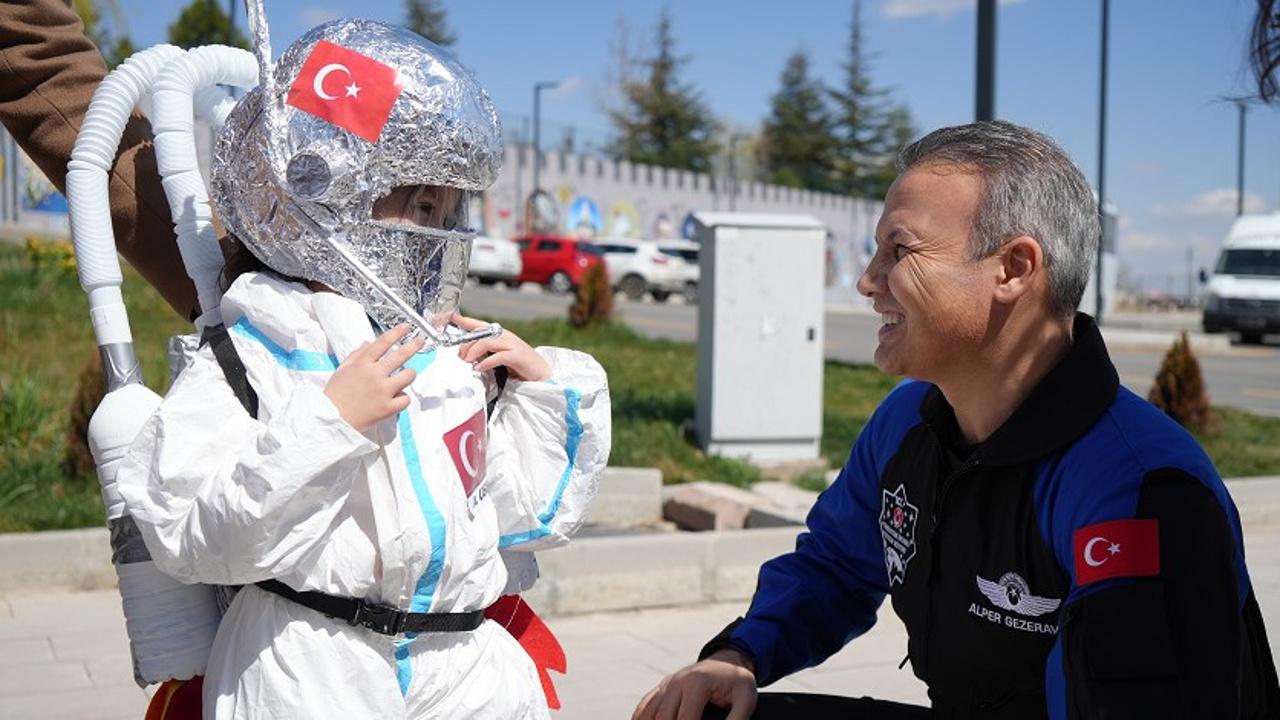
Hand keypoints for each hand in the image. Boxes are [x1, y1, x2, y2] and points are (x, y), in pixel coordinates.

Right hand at [323, 323, 424, 431]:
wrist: (332, 418)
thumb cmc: (335, 394)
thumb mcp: (342, 370)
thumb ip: (357, 355)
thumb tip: (367, 343)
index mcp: (362, 364)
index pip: (383, 342)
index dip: (397, 332)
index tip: (407, 327)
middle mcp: (375, 375)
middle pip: (401, 355)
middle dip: (413, 345)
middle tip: (420, 341)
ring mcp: (383, 391)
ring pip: (409, 376)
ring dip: (408, 375)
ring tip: (404, 377)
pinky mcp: (388, 408)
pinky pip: (406, 398)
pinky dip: (402, 398)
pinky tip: (396, 398)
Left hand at [453, 312, 551, 380]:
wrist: (541, 373)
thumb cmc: (519, 365)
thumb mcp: (499, 357)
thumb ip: (485, 353)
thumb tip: (466, 356)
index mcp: (500, 335)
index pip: (479, 324)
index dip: (465, 320)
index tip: (451, 316)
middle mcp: (505, 336)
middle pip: (480, 334)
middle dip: (466, 344)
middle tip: (461, 357)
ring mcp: (512, 345)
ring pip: (487, 342)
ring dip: (474, 351)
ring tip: (468, 362)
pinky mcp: (518, 356)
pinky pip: (498, 356)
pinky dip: (486, 362)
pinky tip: (479, 368)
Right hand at [632, 650, 757, 719]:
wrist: (728, 661)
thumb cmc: (737, 682)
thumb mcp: (746, 700)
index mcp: (697, 682)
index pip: (685, 719)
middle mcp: (677, 681)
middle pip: (664, 718)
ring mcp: (667, 684)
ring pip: (650, 714)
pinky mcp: (662, 687)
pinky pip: (644, 706)